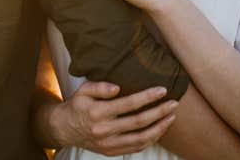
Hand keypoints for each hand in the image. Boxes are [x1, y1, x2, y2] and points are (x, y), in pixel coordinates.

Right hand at [48, 81, 177, 155]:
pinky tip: (159, 130)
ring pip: (140, 138)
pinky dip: (150, 140)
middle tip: (174, 104)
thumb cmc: (77, 105)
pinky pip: (135, 148)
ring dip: (159, 128)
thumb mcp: (83, 90)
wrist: (64, 129)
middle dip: (159, 112)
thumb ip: (99, 87)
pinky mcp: (111, 152)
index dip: (147, 97)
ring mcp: (108, 144)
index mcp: (98, 112)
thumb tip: (117, 87)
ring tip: (171, 117)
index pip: (128, 104)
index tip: (162, 90)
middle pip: (139, 122)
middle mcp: (104, 130)